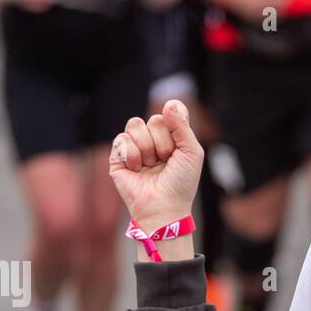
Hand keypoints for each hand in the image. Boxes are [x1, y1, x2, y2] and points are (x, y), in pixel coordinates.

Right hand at [109, 101, 203, 236]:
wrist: (164, 207)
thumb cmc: (181, 184)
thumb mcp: (192, 152)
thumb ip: (183, 126)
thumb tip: (169, 103)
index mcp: (171, 137)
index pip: (169, 112)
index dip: (173, 122)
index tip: (177, 139)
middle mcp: (153, 140)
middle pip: (154, 119)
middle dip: (162, 142)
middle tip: (165, 161)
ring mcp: (135, 147)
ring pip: (135, 125)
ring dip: (146, 148)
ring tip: (150, 166)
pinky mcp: (118, 157)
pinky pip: (121, 139)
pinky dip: (132, 155)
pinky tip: (136, 169)